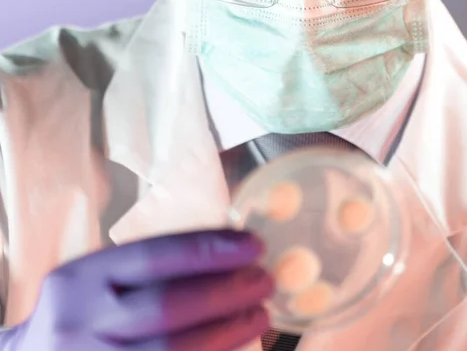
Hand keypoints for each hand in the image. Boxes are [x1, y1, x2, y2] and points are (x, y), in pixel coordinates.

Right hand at [0, 229, 272, 350]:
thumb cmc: (83, 313)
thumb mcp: (101, 280)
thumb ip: (151, 268)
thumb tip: (228, 250)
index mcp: (83, 278)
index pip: (157, 255)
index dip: (211, 249)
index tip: (253, 245)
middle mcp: (82, 322)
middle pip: (169, 305)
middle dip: (227, 292)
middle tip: (265, 281)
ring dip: (227, 332)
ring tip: (259, 315)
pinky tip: (236, 347)